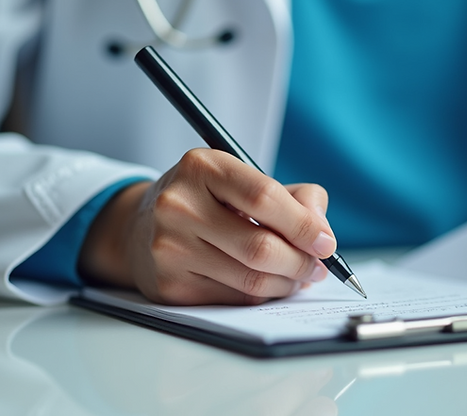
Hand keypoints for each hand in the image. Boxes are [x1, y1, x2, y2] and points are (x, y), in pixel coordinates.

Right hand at [78, 149, 333, 304]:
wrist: (141, 226)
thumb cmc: (207, 200)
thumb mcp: (243, 179)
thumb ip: (294, 196)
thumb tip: (321, 231)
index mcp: (202, 167)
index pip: (264, 197)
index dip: (303, 224)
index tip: (326, 242)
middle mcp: (179, 205)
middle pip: (260, 246)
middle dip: (301, 263)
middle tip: (318, 267)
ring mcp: (169, 247)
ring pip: (250, 279)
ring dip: (286, 284)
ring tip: (298, 277)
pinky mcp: (168, 284)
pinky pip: (233, 299)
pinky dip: (261, 296)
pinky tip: (267, 285)